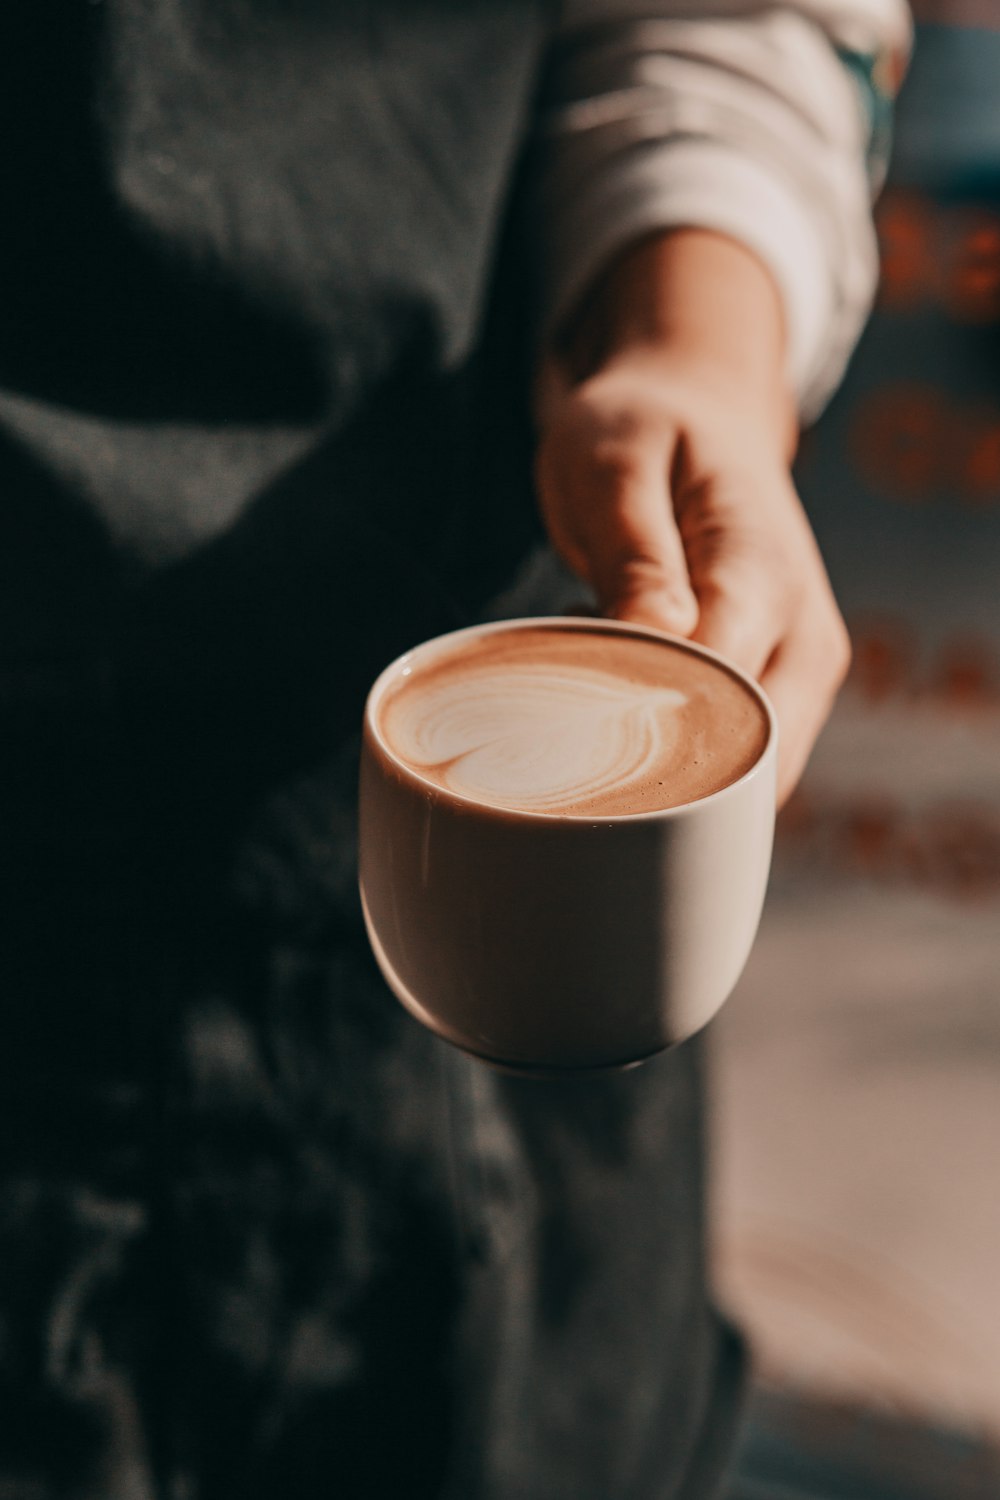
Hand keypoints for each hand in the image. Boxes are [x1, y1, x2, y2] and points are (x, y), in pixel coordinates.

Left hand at [534, 233, 849, 805]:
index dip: (643, 727)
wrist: (698, 414)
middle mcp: (804, 642)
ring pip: (742, 784)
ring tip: (595, 687)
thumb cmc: (647, 432)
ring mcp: (800, 678)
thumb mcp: (617, 465)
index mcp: (765, 579)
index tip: (568, 716)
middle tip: (565, 718)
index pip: (719, 699)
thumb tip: (656, 643)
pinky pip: (732, 766)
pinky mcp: (780, 698)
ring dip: (661, 766)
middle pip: (743, 766)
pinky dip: (672, 758)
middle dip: (653, 770)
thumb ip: (635, 555)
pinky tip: (621, 698)